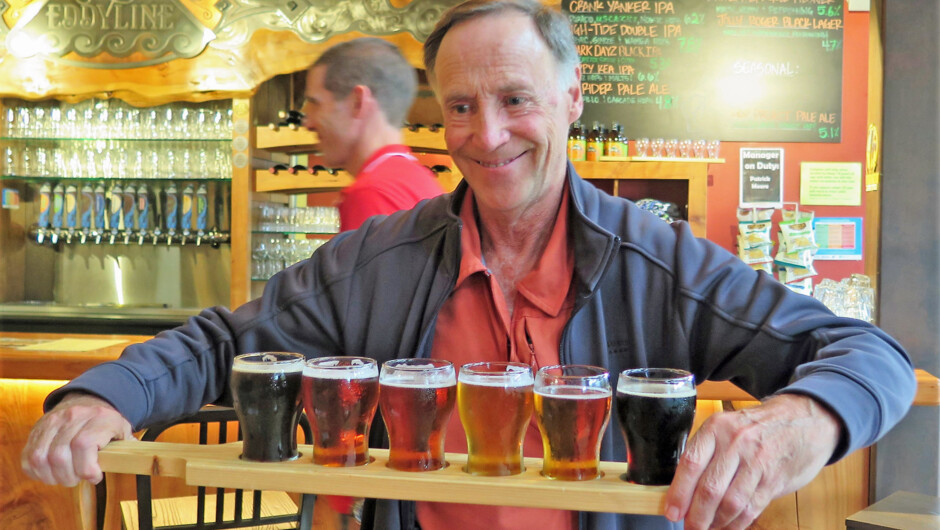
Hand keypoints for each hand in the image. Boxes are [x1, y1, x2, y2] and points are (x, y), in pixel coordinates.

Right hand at [21, 392, 134, 486]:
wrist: (88, 400)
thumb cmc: (106, 422)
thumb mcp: (123, 429)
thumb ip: (129, 446)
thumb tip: (135, 461)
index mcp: (98, 417)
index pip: (83, 445)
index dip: (86, 468)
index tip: (94, 477)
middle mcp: (72, 416)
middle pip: (59, 456)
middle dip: (69, 477)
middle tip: (78, 479)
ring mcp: (52, 421)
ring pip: (40, 458)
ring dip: (51, 476)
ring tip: (64, 477)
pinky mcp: (37, 429)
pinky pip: (28, 457)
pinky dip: (37, 471)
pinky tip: (51, 473)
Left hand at [664, 393, 840, 529]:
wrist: (804, 421)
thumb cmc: (758, 427)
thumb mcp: (727, 427)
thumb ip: (707, 452)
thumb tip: (682, 487)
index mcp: (716, 428)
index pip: (691, 464)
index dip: (678, 493)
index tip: (671, 511)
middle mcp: (735, 443)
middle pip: (709, 488)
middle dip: (696, 515)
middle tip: (689, 527)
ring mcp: (757, 462)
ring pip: (730, 502)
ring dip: (716, 522)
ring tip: (707, 528)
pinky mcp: (773, 479)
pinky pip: (751, 508)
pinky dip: (736, 523)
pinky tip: (728, 527)